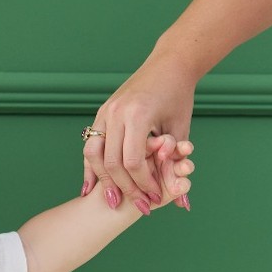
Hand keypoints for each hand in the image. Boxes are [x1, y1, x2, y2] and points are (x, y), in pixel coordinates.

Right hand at [82, 59, 196, 208]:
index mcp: (138, 115)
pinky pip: (91, 144)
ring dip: (102, 181)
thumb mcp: (181, 130)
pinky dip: (90, 166)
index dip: (143, 184)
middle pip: (111, 162)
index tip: (155, 199)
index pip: (132, 161)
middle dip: (126, 188)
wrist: (169, 63)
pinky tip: (89, 187)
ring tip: (111, 201)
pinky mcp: (102, 112)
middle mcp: (116, 112)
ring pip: (94, 154)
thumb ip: (176, 166)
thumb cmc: (179, 95)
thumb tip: (182, 202)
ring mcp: (105, 111)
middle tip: (140, 207)